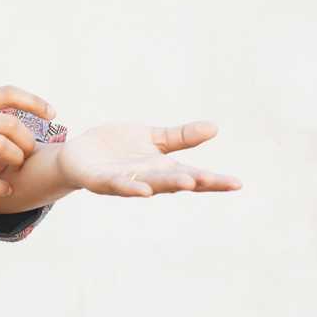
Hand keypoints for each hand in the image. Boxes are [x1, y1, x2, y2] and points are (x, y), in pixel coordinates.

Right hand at [0, 85, 56, 197]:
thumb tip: (3, 118)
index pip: (8, 93)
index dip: (34, 102)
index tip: (51, 114)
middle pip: (12, 124)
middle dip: (27, 140)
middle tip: (28, 152)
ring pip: (3, 149)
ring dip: (16, 160)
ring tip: (15, 168)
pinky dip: (0, 186)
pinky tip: (5, 190)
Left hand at [56, 120, 242, 196]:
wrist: (78, 153)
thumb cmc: (118, 148)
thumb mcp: (152, 138)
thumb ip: (180, 137)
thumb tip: (215, 127)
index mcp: (162, 169)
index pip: (193, 175)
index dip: (214, 181)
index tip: (237, 183)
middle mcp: (148, 179)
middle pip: (175, 182)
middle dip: (195, 182)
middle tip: (216, 181)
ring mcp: (125, 182)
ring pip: (150, 185)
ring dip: (168, 184)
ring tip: (188, 182)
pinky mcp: (101, 181)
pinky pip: (118, 185)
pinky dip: (131, 188)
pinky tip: (144, 189)